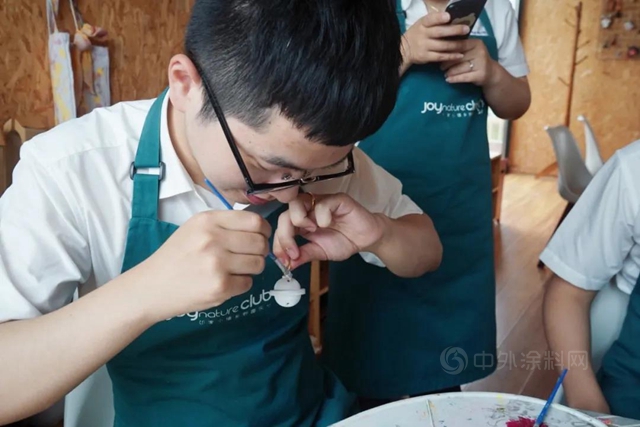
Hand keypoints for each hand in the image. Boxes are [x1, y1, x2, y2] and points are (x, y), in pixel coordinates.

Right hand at [131, 210, 270, 321]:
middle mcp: (213, 239)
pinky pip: (248, 283)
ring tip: (235, 269)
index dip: (263, 230)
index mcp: (208, 220)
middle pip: (260, 243)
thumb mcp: (195, 228)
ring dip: (252, 268)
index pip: (254, 221)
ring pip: (258, 264)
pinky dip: (241, 284)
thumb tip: (260, 229)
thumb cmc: (176, 256)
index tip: (260, 237)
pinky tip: (225, 282)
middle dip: (260, 251)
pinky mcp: (220, 287)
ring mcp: (217, 264)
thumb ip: (224, 225)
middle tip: (248, 256)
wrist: (152, 287)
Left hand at [273, 193, 384, 269]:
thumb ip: (303, 255)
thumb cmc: (343, 241)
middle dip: (285, 235)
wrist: (366, 239)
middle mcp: (307, 210)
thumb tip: (286, 265)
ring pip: (297, 203)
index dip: (279, 243)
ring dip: (299, 219)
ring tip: (312, 231)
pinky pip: (321, 203)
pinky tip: (328, 223)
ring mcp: (320, 202)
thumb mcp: (320, 252)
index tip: (284, 260)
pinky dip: (321, 215)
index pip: (281, 227)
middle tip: (294, 251)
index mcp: (300, 221)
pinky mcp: (336, 200)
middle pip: (284, 214)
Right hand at [402, 12, 470, 65]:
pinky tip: (459, 55)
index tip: (449, 17)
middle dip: (454, 30)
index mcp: (422, 24)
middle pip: (440, 32)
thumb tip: (454, 19)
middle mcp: (423, 34)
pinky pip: (440, 57)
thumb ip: (435, 21)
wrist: (404, 49)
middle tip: (466, 29)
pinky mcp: (425, 57)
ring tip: (466, 43)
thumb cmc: (418, 34)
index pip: (430, 19)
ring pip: (442, 46)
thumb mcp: (422, 24)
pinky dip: (451, 56)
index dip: (439, 18)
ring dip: (456, 45)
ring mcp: (424, 46)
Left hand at [440, 38, 497, 85]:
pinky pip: (464, 77)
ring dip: (450, 72)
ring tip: (445, 74)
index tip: (439, 55)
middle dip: (447, 63)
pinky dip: (455, 79)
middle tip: (441, 67)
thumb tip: (439, 46)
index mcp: (476, 43)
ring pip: (461, 67)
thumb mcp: (470, 50)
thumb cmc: (476, 60)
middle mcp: (480, 51)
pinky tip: (448, 80)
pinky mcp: (481, 74)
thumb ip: (458, 47)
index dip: (447, 50)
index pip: (459, 45)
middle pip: (459, 57)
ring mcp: (482, 63)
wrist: (491, 73)